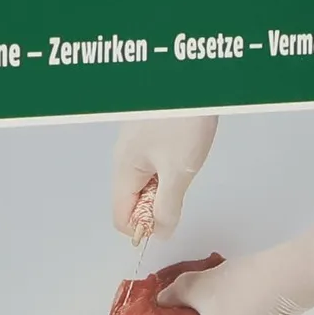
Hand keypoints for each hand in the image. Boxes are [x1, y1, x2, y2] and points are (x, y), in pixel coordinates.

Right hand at [112, 115, 217, 241]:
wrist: (192, 81)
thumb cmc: (181, 120)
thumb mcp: (178, 172)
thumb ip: (167, 207)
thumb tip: (159, 233)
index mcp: (124, 169)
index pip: (121, 217)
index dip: (143, 228)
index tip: (168, 218)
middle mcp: (123, 158)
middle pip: (132, 201)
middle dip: (156, 205)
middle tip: (180, 183)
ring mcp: (135, 144)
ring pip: (145, 182)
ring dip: (166, 185)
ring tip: (184, 162)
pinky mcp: (149, 133)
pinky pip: (154, 164)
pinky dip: (169, 167)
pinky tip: (185, 150)